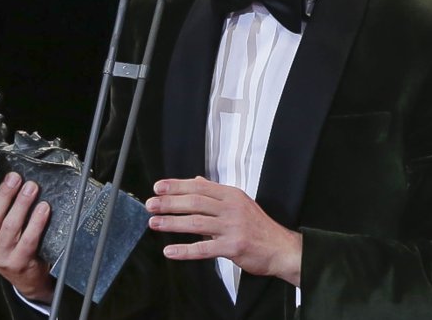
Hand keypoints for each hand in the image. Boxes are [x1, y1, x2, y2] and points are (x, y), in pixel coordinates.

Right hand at [0, 171, 54, 300]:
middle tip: (15, 178)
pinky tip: (44, 207)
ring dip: (22, 203)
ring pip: (10, 226)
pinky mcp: (20, 262)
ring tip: (31, 187)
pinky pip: (29, 238)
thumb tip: (6, 179)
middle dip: (5, 195)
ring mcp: (1, 257)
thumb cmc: (10, 246)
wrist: (25, 277)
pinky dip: (37, 221)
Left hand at [145, 176, 301, 285]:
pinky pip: (204, 248)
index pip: (199, 186)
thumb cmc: (259, 227)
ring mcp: (232, 227)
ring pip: (196, 223)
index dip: (177, 186)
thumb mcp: (240, 203)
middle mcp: (232, 208)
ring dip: (172, 223)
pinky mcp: (233, 247)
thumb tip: (196, 180)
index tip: (158, 187)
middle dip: (169, 203)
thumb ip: (216, 193)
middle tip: (151, 204)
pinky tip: (171, 251)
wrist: (280, 249)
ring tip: (154, 223)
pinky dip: (185, 250)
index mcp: (232, 195)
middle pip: (195, 202)